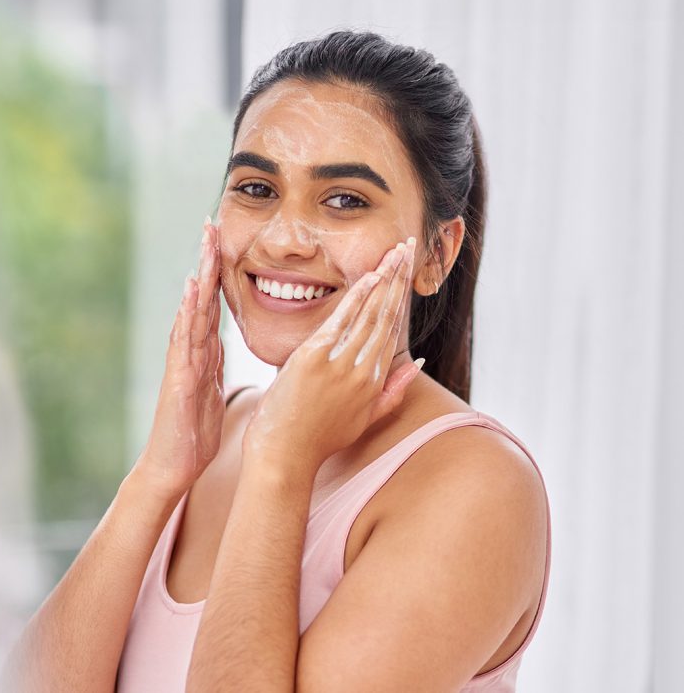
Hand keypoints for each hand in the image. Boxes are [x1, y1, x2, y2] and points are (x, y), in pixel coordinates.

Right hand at [132, 219, 224, 499]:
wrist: (175, 465)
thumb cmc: (195, 430)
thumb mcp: (213, 391)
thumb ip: (214, 364)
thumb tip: (222, 342)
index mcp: (203, 353)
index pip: (213, 305)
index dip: (219, 274)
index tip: (226, 243)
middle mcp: (190, 351)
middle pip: (201, 298)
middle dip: (207, 262)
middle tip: (212, 224)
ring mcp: (183, 362)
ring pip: (193, 311)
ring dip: (200, 276)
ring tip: (206, 244)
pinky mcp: (180, 378)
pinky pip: (185, 339)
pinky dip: (189, 313)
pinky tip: (193, 289)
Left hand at [242, 237, 421, 476]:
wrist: (284, 456)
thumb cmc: (319, 439)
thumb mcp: (364, 418)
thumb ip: (393, 391)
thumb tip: (417, 362)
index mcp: (374, 382)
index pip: (392, 329)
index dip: (400, 297)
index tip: (406, 271)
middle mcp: (363, 371)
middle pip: (386, 315)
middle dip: (398, 278)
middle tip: (407, 246)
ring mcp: (341, 364)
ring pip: (370, 314)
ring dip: (385, 278)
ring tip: (395, 251)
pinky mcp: (315, 359)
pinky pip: (342, 321)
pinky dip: (358, 297)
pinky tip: (370, 276)